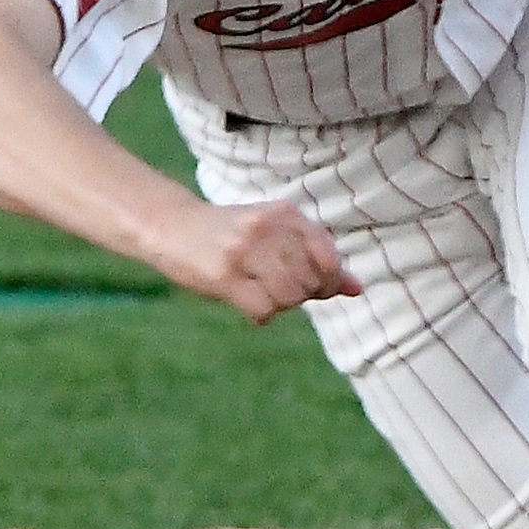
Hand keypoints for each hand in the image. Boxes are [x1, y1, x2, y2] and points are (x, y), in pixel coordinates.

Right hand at [151, 199, 361, 324]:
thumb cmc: (231, 233)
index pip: (328, 258)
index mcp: (285, 213)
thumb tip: (357, 289)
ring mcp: (245, 251)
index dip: (326, 282)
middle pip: (310, 282)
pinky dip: (261, 315)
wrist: (171, 226)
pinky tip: (247, 303)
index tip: (309, 286)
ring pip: (289, 297)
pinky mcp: (223, 275)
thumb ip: (316, 258)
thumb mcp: (276, 234)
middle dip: (300, 296)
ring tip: (262, 295)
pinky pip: (263, 310)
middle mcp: (268, 228)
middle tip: (276, 289)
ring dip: (279, 305)